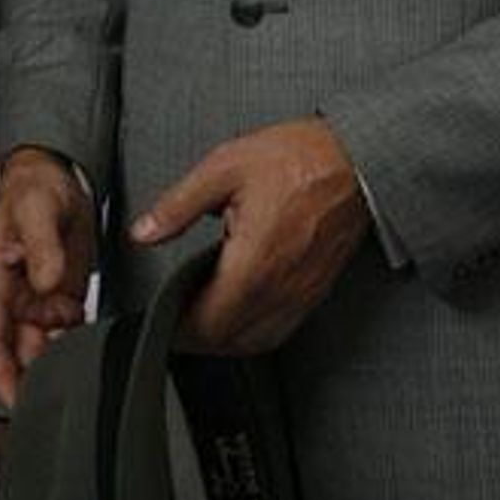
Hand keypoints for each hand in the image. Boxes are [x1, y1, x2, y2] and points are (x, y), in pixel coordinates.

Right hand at [0, 147, 96, 407]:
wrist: (56, 174)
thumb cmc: (32, 186)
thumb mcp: (36, 209)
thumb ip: (42, 246)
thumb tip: (46, 281)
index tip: (13, 401)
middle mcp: (13, 297)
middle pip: (17, 353)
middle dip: (33, 379)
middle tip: (57, 399)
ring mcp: (38, 299)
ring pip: (43, 347)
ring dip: (58, 363)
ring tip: (80, 375)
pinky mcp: (61, 296)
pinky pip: (66, 332)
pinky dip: (77, 343)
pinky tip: (92, 349)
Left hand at [131, 119, 368, 354]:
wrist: (355, 159)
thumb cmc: (297, 158)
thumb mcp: (224, 168)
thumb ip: (178, 205)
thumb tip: (144, 232)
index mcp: (254, 263)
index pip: (208, 322)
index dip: (178, 328)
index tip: (160, 318)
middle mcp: (280, 288)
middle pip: (230, 340)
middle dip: (197, 337)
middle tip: (173, 319)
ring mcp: (301, 294)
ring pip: (257, 341)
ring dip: (225, 339)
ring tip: (200, 318)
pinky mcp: (315, 290)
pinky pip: (280, 329)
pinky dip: (253, 331)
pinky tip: (239, 312)